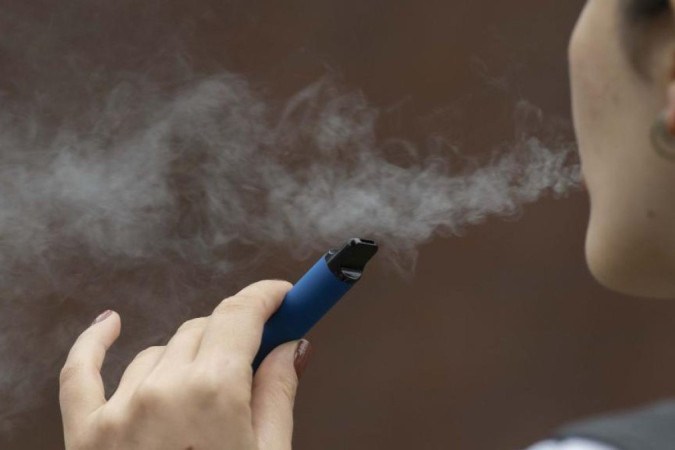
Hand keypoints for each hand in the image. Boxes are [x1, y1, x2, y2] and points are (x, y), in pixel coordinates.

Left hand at [59, 280, 312, 449]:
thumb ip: (278, 394)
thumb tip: (292, 347)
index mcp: (213, 393)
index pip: (241, 315)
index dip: (266, 296)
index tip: (283, 294)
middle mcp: (163, 389)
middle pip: (204, 328)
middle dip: (234, 333)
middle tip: (255, 348)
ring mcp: (118, 409)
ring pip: (159, 351)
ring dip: (186, 357)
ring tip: (202, 393)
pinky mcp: (84, 433)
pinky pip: (80, 370)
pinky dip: (96, 342)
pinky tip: (110, 323)